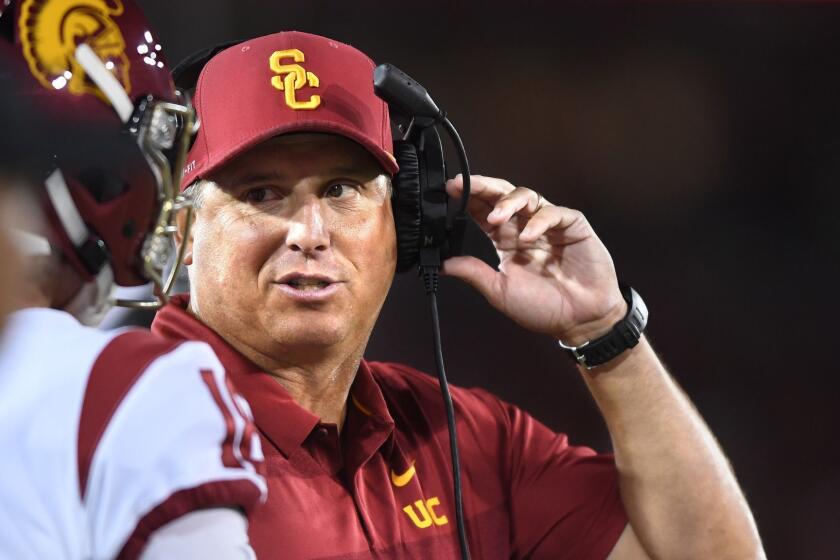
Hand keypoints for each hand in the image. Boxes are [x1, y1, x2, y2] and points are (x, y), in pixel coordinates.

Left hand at [443, 175, 626, 345]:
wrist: (580, 322)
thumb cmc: (544, 309)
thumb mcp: (500, 292)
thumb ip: (475, 274)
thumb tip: (444, 264)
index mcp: (506, 241)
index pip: (484, 212)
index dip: (468, 199)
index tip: (450, 190)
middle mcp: (525, 228)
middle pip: (503, 196)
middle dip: (483, 187)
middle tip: (464, 185)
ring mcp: (549, 226)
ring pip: (527, 197)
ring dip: (508, 202)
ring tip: (496, 217)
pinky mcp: (573, 227)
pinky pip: (554, 214)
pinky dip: (538, 222)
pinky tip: (527, 237)